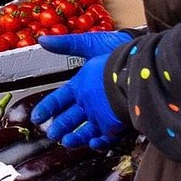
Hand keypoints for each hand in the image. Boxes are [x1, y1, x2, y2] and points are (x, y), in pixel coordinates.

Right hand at [32, 31, 132, 148]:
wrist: (143, 57)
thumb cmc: (118, 48)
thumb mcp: (89, 44)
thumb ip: (65, 44)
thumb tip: (43, 40)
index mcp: (82, 85)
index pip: (60, 99)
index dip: (48, 108)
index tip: (37, 117)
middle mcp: (92, 100)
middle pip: (71, 118)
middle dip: (60, 126)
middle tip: (52, 134)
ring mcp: (106, 111)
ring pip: (88, 129)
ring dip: (77, 137)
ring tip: (69, 141)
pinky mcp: (122, 120)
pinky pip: (109, 135)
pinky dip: (101, 141)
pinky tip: (95, 140)